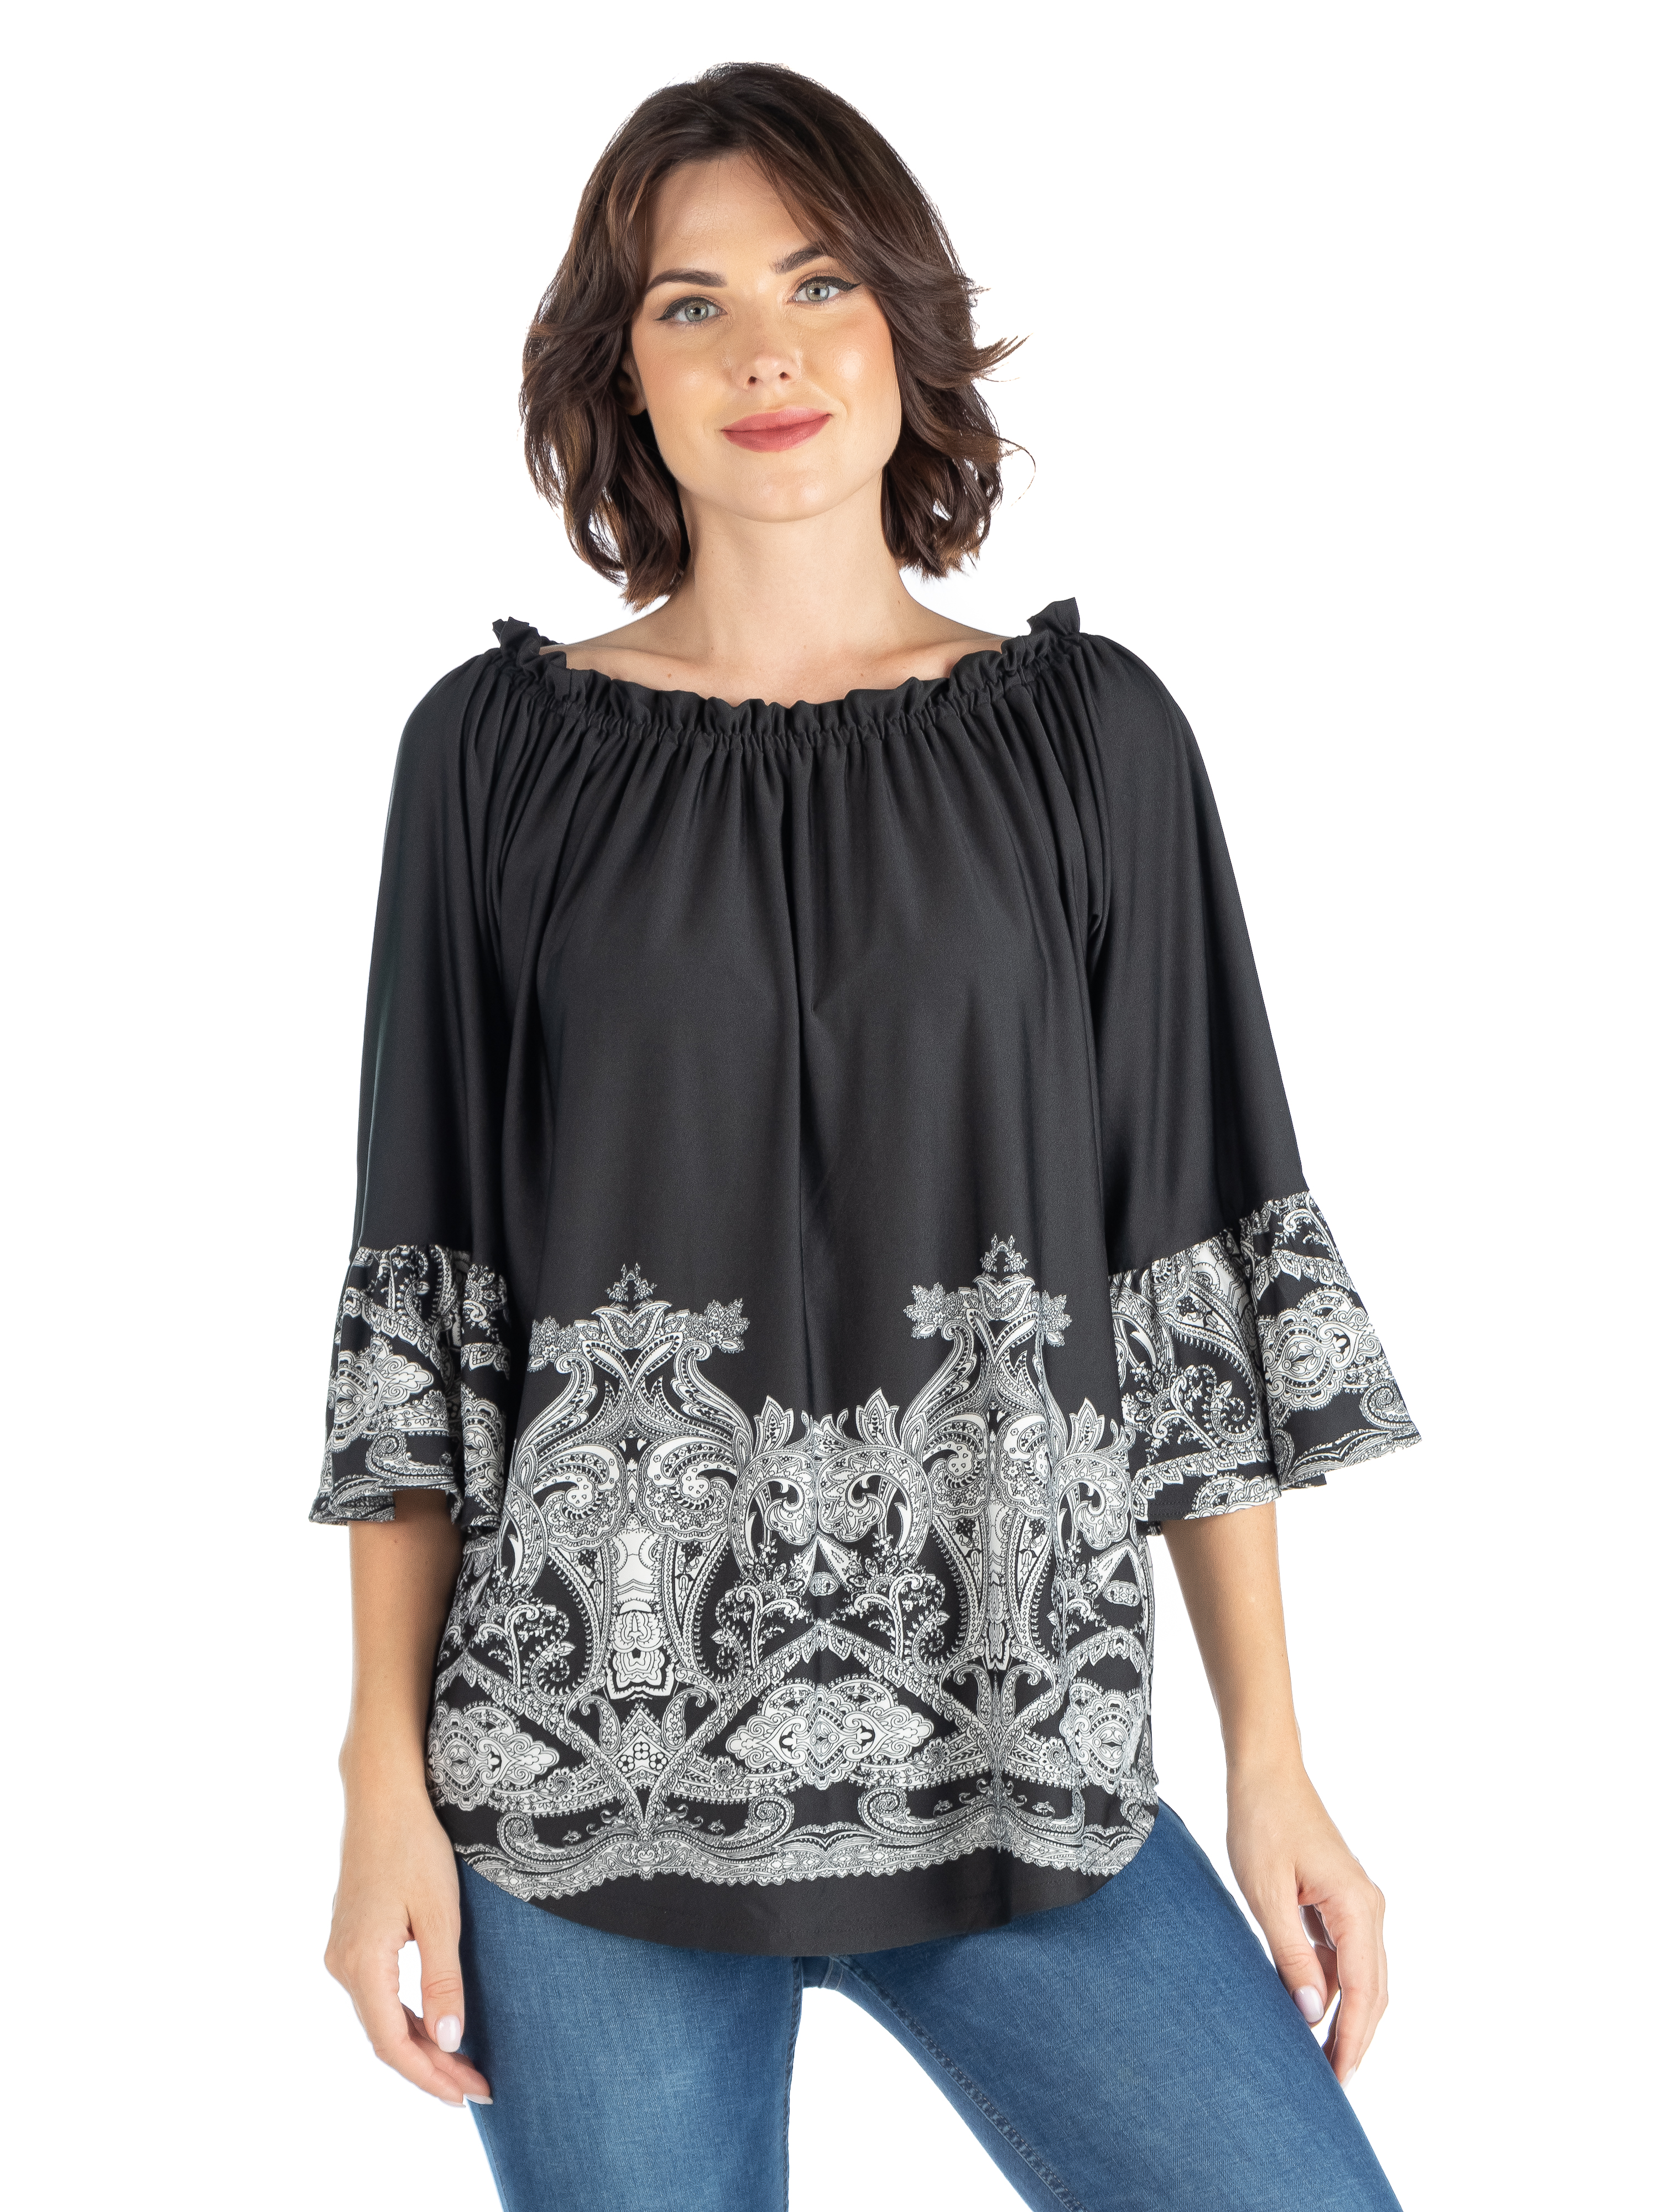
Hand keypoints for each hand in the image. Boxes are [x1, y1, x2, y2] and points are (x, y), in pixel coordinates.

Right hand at [324, 1775, 491, 2107]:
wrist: (383, 1796)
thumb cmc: (415, 1845)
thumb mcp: (440, 1913)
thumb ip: (442, 1980)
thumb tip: (449, 2041)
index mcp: (361, 1963)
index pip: (393, 2044)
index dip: (430, 2076)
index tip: (468, 2095)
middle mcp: (342, 1965)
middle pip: (386, 2037)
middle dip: (432, 2067)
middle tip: (478, 2089)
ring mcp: (343, 1952)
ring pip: (382, 2018)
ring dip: (422, 2045)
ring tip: (465, 2068)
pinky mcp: (352, 1940)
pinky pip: (379, 1995)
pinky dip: (409, 2018)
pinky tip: (438, 2028)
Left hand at [1225, 1760, 1387, 2085]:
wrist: (1265, 1772)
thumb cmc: (1262, 1822)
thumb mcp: (1267, 1893)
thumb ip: (1291, 1954)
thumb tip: (1313, 2013)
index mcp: (1357, 1907)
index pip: (1363, 1991)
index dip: (1353, 2040)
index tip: (1340, 2080)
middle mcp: (1368, 1908)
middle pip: (1373, 1990)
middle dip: (1355, 2038)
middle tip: (1331, 2083)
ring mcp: (1357, 1903)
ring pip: (1360, 1975)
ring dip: (1343, 2014)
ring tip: (1317, 2056)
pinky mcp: (1339, 1899)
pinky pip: (1343, 1954)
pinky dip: (1331, 1984)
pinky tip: (1307, 2005)